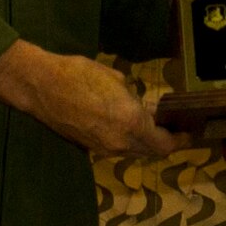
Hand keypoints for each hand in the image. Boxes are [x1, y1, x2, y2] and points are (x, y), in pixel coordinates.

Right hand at [0, 42, 175, 157]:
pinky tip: (123, 124)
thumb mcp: (115, 80)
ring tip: (147, 124)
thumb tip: (143, 109)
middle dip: (162, 141)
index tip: (186, 132)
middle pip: (150, 151)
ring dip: (142, 141)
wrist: (40, 86)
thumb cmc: (79, 74)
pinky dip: (125, 140)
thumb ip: (134, 100)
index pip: (164, 143)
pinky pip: (115, 148)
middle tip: (169, 128)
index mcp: (131, 123)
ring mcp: (103, 149)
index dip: (178, 140)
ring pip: (132, 151)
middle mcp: (120, 142)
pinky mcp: (88, 148)